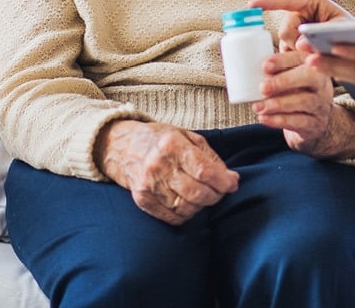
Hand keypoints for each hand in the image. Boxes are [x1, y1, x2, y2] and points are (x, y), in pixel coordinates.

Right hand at [95, 120, 238, 223]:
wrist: (122, 147)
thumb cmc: (158, 139)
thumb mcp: (185, 136)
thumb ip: (208, 156)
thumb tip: (230, 178)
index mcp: (171, 144)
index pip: (204, 170)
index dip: (223, 181)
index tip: (233, 183)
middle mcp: (158, 165)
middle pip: (197, 192)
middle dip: (216, 195)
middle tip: (221, 190)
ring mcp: (148, 185)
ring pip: (187, 207)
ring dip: (202, 204)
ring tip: (203, 194)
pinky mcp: (142, 201)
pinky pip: (173, 217)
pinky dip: (186, 213)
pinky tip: (188, 202)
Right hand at [250, 0, 353, 51]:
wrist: (352, 45)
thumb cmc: (350, 31)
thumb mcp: (341, 30)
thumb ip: (321, 35)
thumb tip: (299, 45)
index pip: (286, 0)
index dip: (268, 2)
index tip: (251, 5)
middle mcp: (298, 10)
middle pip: (285, 30)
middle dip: (296, 44)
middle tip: (316, 50)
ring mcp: (292, 26)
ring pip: (283, 44)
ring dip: (297, 53)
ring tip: (316, 53)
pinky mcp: (290, 40)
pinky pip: (284, 51)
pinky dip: (294, 59)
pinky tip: (306, 58)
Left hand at [252, 49, 354, 159]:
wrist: (318, 120)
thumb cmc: (300, 88)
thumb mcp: (296, 68)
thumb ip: (286, 52)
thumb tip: (275, 30)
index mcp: (314, 64)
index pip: (302, 57)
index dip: (284, 60)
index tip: (265, 66)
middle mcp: (321, 82)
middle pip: (309, 77)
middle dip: (284, 81)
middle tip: (262, 87)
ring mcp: (320, 104)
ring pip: (304, 101)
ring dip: (277, 104)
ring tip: (258, 106)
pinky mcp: (315, 123)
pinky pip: (298, 121)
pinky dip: (278, 120)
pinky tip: (264, 117)